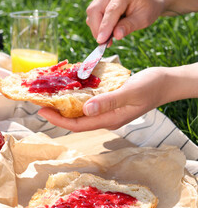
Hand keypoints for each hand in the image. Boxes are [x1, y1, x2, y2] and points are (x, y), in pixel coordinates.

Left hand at [38, 67, 167, 131]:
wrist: (165, 82)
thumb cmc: (151, 87)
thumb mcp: (130, 92)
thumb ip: (109, 101)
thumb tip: (85, 110)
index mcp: (109, 119)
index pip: (78, 125)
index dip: (58, 120)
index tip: (42, 111)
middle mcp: (105, 118)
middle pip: (76, 120)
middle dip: (57, 114)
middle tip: (41, 101)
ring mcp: (107, 111)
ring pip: (81, 112)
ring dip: (65, 106)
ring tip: (50, 95)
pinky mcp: (108, 103)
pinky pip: (88, 103)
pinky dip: (76, 98)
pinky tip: (69, 88)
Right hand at [86, 0, 163, 43]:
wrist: (148, 1)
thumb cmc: (147, 9)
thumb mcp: (143, 19)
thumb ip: (129, 26)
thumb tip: (116, 36)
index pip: (111, 9)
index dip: (105, 26)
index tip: (101, 41)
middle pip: (95, 9)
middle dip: (97, 28)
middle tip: (104, 42)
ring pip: (92, 13)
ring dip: (96, 28)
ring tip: (108, 37)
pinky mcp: (100, 0)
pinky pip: (93, 14)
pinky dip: (97, 26)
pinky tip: (107, 31)